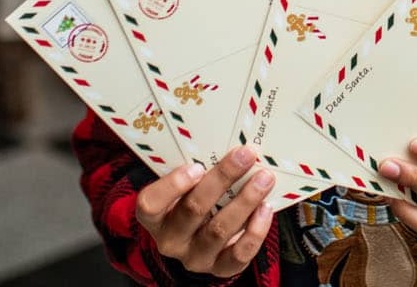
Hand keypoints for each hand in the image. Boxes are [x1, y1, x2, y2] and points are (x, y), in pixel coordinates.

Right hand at [134, 148, 275, 277]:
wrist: (199, 241)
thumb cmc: (192, 201)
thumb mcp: (184, 189)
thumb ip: (197, 173)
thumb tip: (229, 148)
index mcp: (155, 216)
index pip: (150, 204)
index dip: (172, 186)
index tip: (196, 166)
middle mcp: (171, 239)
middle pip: (193, 210)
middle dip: (222, 178)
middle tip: (245, 156)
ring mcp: (195, 257)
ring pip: (219, 230)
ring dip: (245, 201)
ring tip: (263, 179)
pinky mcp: (219, 268)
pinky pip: (239, 254)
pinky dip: (255, 231)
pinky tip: (265, 208)